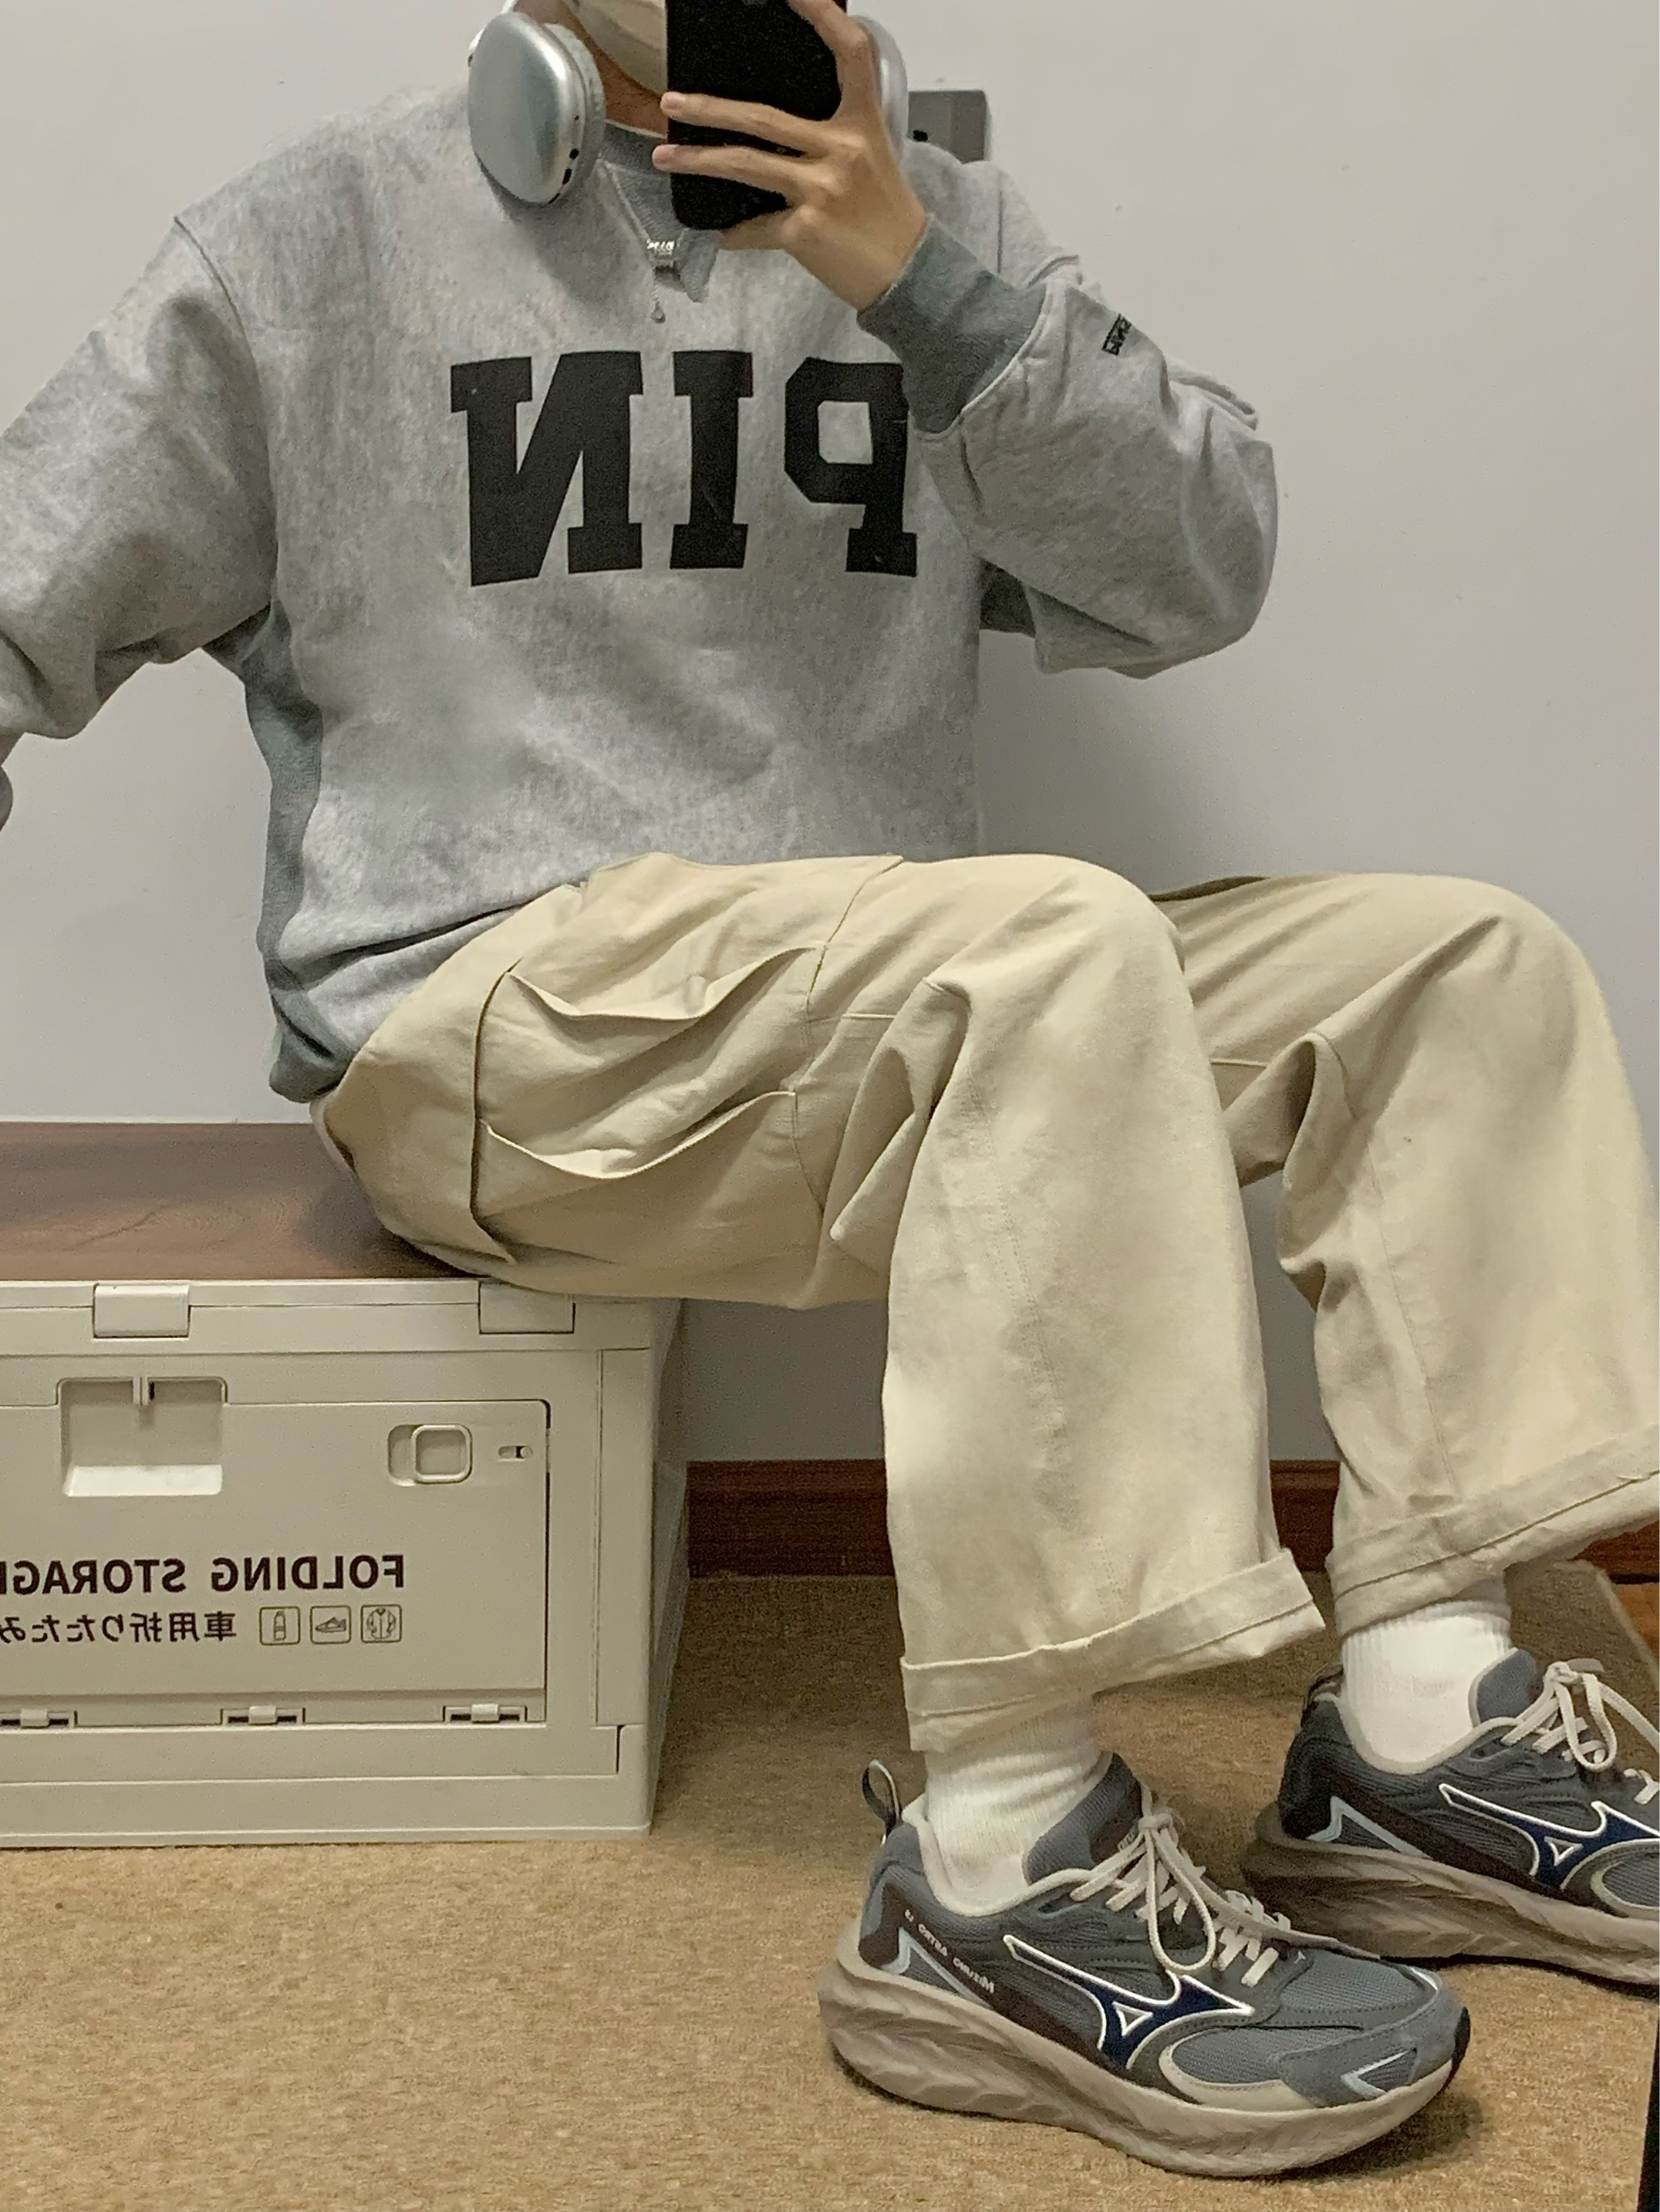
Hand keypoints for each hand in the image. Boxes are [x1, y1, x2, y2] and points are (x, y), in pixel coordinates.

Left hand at [652, 0, 926, 310]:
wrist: (908, 273)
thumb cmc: (887, 218)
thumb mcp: (872, 158)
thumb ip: (832, 134)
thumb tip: (775, 129)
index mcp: (863, 124)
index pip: (850, 52)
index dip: (823, 15)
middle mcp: (842, 150)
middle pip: (763, 117)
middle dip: (710, 109)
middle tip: (673, 103)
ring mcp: (821, 190)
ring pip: (744, 164)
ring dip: (698, 161)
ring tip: (666, 158)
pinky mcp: (805, 230)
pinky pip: (754, 226)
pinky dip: (735, 232)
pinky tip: (724, 233)